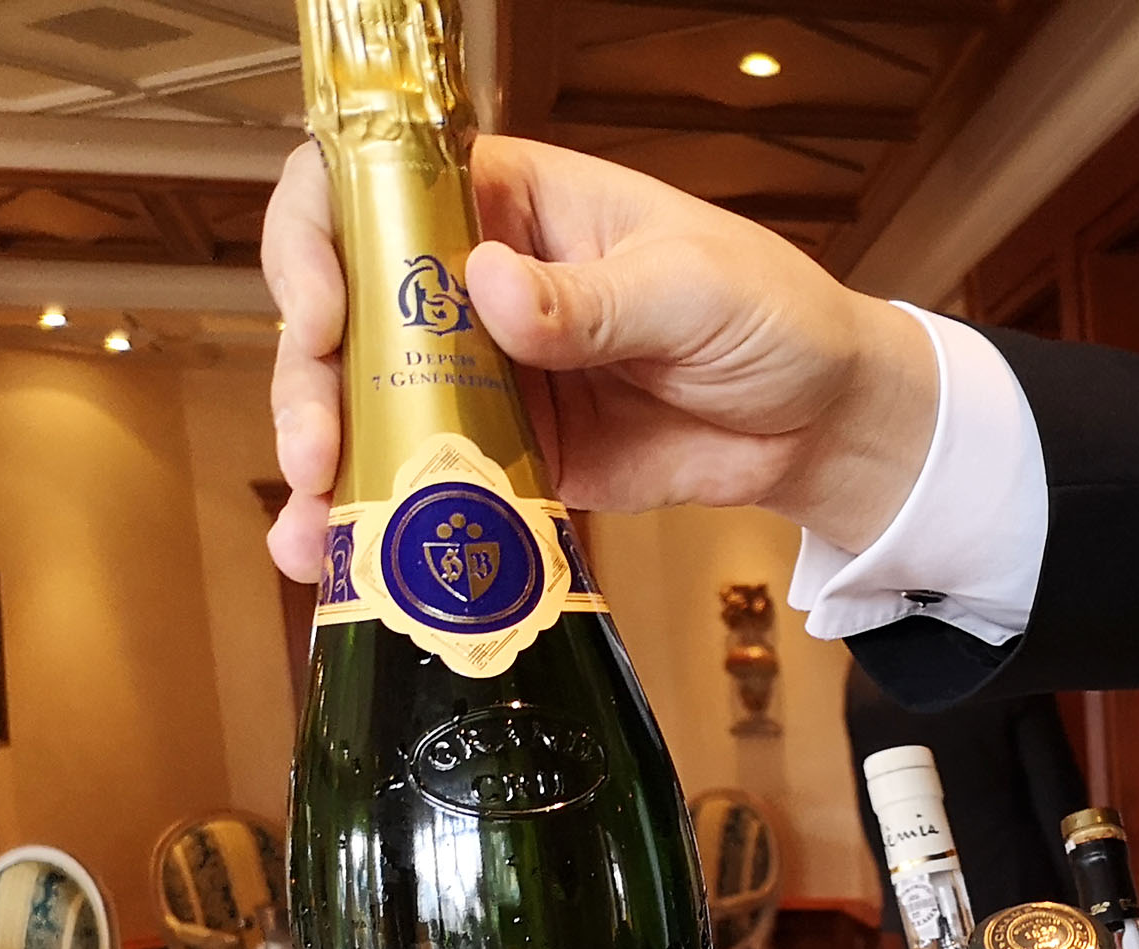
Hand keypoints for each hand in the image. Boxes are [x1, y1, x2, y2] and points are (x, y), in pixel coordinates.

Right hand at [263, 133, 936, 581]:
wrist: (826, 422)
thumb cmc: (771, 315)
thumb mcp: (690, 290)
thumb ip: (591, 300)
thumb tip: (490, 289)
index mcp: (510, 204)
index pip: (374, 188)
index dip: (321, 243)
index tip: (325, 314)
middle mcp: (476, 283)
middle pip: (349, 314)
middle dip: (312, 384)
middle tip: (317, 453)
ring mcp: (488, 376)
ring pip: (375, 409)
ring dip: (335, 471)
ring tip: (315, 537)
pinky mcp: (516, 458)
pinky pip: (439, 485)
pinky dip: (394, 527)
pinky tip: (357, 570)